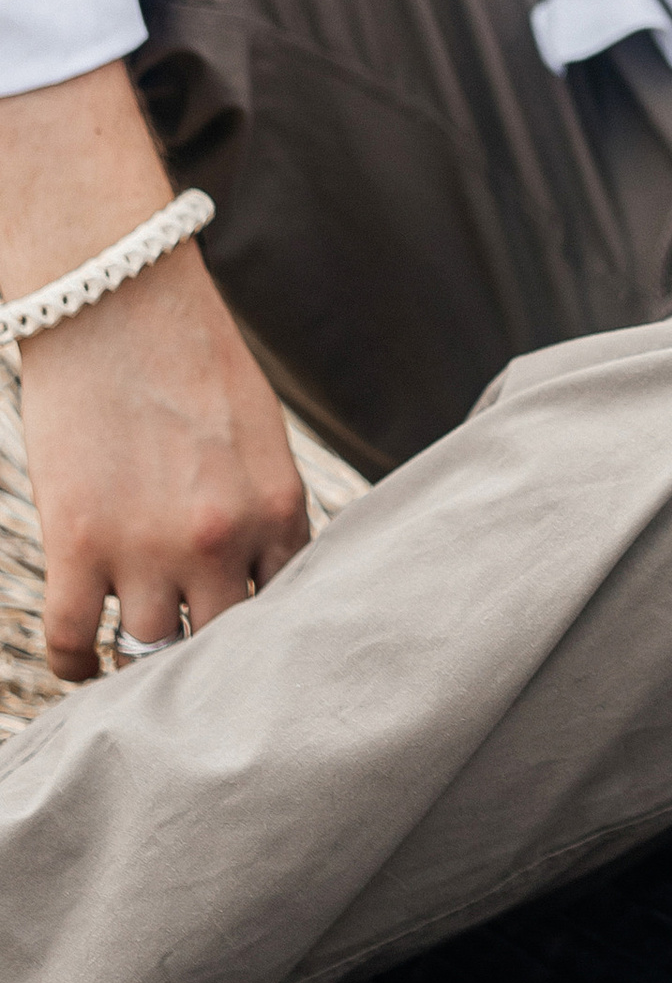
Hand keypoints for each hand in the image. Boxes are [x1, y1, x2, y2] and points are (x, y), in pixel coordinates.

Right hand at [17, 246, 310, 677]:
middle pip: (224, 644)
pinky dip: (76, 665)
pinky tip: (81, 666)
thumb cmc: (189, 358)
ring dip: (142, 668)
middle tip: (198, 684)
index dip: (266, 638)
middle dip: (212, 665)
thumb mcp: (258, 435)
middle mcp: (222, 541)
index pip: (286, 609)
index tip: (253, 658)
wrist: (117, 298)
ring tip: (135, 675)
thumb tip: (260, 574)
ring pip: (151, 652)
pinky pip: (75, 640)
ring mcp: (149, 548)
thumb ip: (263, 507)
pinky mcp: (79, 546)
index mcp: (278, 510)